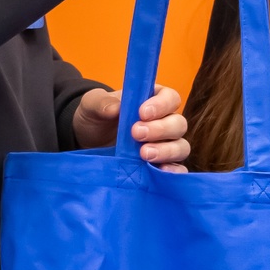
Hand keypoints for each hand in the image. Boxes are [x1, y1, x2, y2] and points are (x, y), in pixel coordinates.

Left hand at [72, 84, 189, 169]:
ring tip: (144, 154)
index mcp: (154, 100)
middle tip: (136, 134)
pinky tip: (161, 171)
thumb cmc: (97, 118)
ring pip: (181, 146)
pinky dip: (174, 171)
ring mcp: (165, 146)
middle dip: (160, 129)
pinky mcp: (162, 166)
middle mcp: (164, 122)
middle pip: (178, 124)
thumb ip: (102, 103)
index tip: (142, 113)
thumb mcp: (92, 106)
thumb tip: (114, 109)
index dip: (161, 105)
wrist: (88, 143)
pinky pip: (178, 169)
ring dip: (166, 150)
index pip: (170, 98)